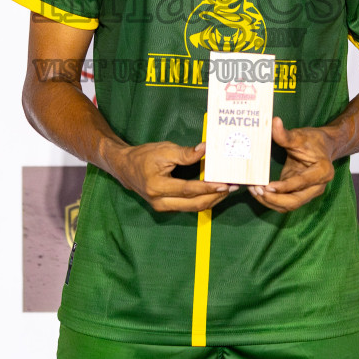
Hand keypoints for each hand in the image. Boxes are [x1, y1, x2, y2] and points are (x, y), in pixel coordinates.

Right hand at [107, 140, 237, 212]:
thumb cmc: (144, 156)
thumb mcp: (164, 150)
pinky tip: (214, 192)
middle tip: (232, 187)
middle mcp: (160, 202)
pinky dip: (203, 200)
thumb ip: (185, 153)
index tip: (225, 183)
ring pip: (193, 208)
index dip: (208, 187)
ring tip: (228, 190)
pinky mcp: (166, 207)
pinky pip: (188, 207)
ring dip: (212, 200)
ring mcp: (163, 207)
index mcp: (158, 187)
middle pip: (194, 204)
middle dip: (215, 197)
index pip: (188, 189)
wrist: (125, 168)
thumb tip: (206, 149)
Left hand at [250, 117, 334, 211]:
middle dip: (274, 199)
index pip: (302, 182)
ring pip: (289, 206)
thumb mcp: (300, 136)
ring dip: (270, 201)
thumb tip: (274, 122)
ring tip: (254, 191)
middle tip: (256, 190)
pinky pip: (285, 202)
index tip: (267, 186)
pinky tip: (258, 192)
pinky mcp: (299, 194)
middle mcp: (317, 187)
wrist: (323, 146)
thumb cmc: (313, 140)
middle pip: (295, 201)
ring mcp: (309, 193)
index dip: (284, 186)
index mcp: (322, 172)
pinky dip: (271, 200)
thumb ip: (286, 134)